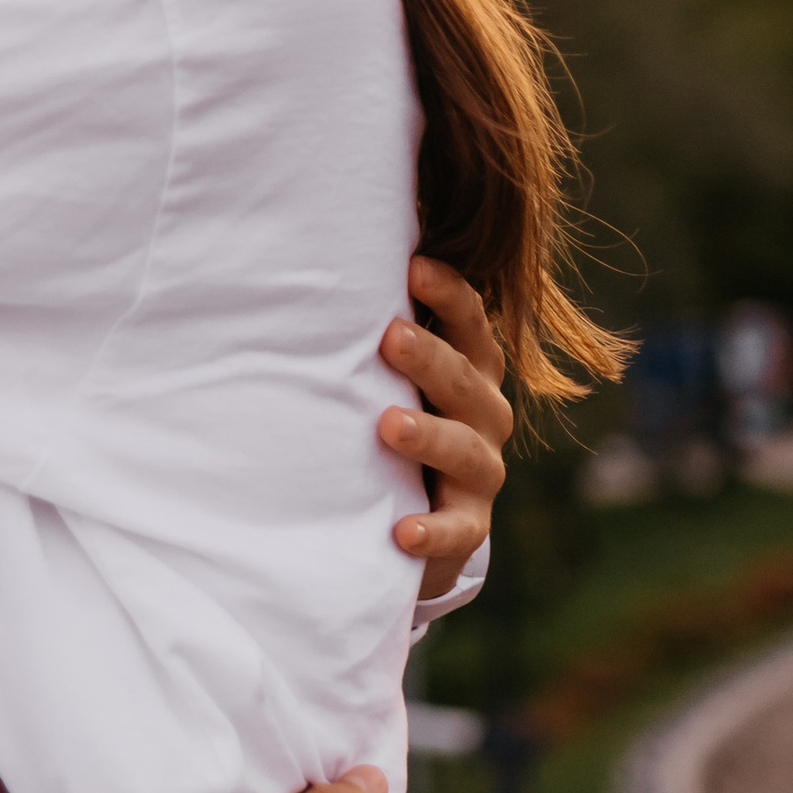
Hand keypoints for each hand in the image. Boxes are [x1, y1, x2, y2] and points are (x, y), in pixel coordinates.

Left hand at [378, 257, 511, 605]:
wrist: (409, 512)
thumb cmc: (390, 414)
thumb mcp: (387, 374)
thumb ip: (371, 333)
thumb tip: (309, 261)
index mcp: (467, 368)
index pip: (469, 323)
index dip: (448, 294)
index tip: (413, 267)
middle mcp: (483, 414)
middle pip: (465, 380)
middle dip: (430, 358)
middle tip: (391, 337)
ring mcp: (479, 472)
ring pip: (465, 450)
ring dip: (429, 436)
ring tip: (388, 426)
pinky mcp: (468, 528)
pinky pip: (457, 531)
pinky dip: (433, 531)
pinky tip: (402, 530)